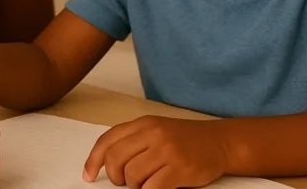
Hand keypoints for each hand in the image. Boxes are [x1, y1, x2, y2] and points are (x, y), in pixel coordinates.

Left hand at [83, 117, 227, 188]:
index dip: (93, 160)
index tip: (88, 176)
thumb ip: (133, 141)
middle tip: (125, 182)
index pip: (108, 140)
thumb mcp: (156, 131)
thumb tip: (107, 165)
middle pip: (116, 159)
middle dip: (115, 176)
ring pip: (133, 175)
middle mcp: (153, 133)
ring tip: (146, 184)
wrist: (219, 142)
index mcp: (143, 123)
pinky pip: (152, 188)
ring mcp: (167, 150)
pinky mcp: (179, 168)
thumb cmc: (184, 140)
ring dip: (135, 187)